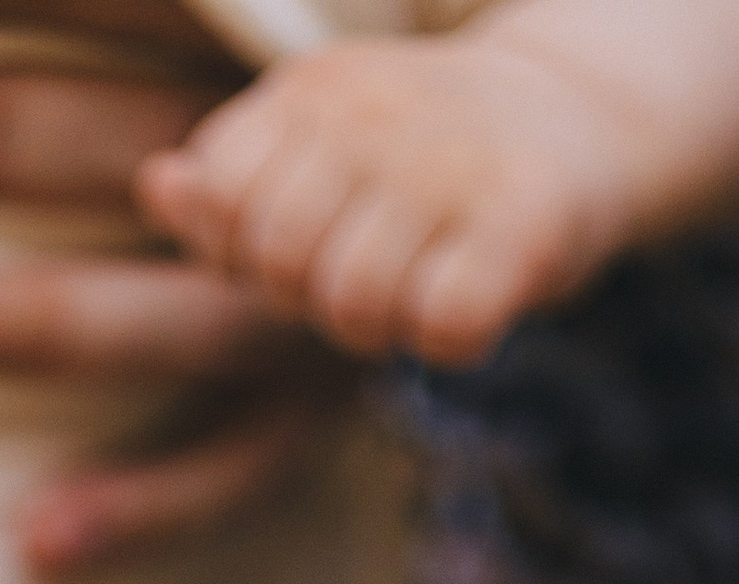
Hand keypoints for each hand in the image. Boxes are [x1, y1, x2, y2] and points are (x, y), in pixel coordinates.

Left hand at [0, 43, 354, 576]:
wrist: (494, 199)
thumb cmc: (301, 130)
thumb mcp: (234, 58)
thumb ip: (128, 29)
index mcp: (252, 61)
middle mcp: (274, 179)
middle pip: (113, 140)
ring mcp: (297, 308)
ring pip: (161, 313)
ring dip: (28, 313)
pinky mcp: (308, 419)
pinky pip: (222, 473)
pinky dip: (136, 507)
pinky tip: (36, 540)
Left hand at [138, 37, 630, 364]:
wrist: (578, 118)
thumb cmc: (417, 162)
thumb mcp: (314, 158)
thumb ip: (227, 187)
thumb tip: (160, 185)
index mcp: (310, 92)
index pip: (224, 205)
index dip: (253, 249)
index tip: (315, 231)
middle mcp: (375, 112)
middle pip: (279, 265)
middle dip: (315, 292)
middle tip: (377, 260)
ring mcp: (451, 161)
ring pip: (354, 305)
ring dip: (387, 321)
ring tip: (427, 272)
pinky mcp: (524, 221)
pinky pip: (443, 328)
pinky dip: (457, 336)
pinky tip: (479, 294)